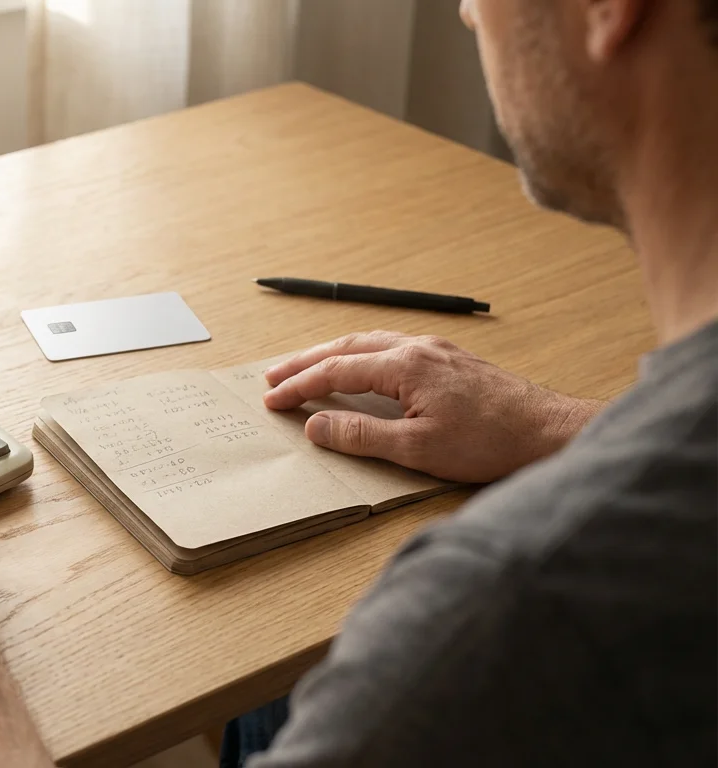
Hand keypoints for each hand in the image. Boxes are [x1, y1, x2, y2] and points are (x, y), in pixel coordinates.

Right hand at [262, 331, 603, 482]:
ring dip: (332, 354)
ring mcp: (436, 349)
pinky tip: (361, 365)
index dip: (299, 386)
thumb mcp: (417, 449)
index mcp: (405, 365)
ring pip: (369, 341)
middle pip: (346, 346)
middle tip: (273, 377)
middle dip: (305, 362)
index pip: (336, 370)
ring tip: (305, 367)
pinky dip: (361, 353)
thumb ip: (361, 435)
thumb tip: (316, 426)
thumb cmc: (490, 442)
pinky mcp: (450, 359)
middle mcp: (417, 347)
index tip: (272, 400)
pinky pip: (391, 346)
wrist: (549, 432)